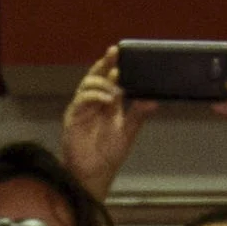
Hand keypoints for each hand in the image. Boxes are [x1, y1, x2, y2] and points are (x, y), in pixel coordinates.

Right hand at [60, 47, 155, 194]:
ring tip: (116, 86)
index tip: (124, 53)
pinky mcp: (73, 116)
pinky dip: (94, 96)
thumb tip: (153, 101)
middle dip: (105, 63)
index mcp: (108, 103)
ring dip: (102, 81)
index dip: (116, 66)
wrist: (94, 173)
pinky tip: (107, 99)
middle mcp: (94, 102)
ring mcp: (82, 108)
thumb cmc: (109, 154)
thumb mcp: (128, 132)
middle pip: (97, 76)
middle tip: (115, 52)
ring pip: (88, 84)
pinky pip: (81, 99)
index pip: (111, 79)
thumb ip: (138, 115)